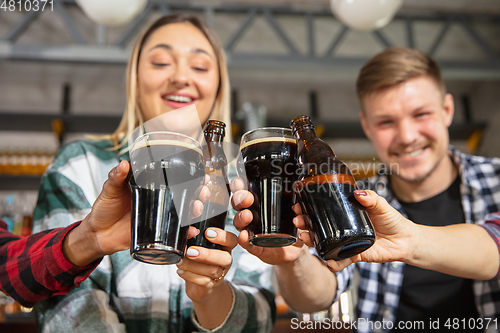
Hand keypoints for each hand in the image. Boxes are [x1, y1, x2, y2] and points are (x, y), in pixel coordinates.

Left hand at [64, 161, 206, 266]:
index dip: (191, 178)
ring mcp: (159, 218)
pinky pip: (175, 234)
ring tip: (197, 208)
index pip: (175, 181)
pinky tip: (191, 231)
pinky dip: (185, 233)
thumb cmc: (104, 209)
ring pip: (184, 214)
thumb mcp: (109, 190)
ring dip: (195, 211)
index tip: (202, 176)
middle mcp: (159, 202)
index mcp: (151, 188)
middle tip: (202, 192)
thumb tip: (124, 164)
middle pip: (186, 197)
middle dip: (199, 194)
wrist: (97, 234)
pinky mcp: (157, 233)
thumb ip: (116, 177)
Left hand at [176, 228, 236, 302]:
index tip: (207, 233)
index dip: (222, 236)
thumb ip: (192, 236)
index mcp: (224, 248)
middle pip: (225, 258)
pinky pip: (203, 282)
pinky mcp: (210, 287)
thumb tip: (191, 230)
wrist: (200, 287)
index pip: (231, 240)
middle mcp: (225, 261)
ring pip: (212, 271)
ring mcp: (219, 275)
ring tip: (180, 262)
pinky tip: (181, 271)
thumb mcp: (196, 246)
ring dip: (193, 266)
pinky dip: (190, 276)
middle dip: (207, 254)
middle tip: (190, 251)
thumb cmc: (198, 262)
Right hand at [230, 177, 307, 265]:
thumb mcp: (299, 217)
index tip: (241, 182)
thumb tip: (298, 206)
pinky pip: (246, 243)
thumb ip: (300, 211)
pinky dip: (244, 239)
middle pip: (238, 204)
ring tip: (248, 216)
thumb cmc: (293, 229)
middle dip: (240, 199)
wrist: (296, 250)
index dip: (239, 185)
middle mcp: (253, 215)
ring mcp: (251, 230)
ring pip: (239, 222)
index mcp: (260, 203)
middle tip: (247, 198)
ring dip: (241, 217)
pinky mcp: (254, 246)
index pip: (245, 191)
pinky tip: (245, 236)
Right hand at [293, 189, 414, 271]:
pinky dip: (334, 263)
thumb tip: (358, 194)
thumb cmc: (393, 220)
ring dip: (312, 241)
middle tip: (298, 221)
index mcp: (346, 214)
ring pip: (324, 243)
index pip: (323, 211)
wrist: (406, 239)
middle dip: (305, 225)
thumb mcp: (381, 205)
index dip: (309, 209)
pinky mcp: (354, 255)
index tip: (299, 205)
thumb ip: (371, 198)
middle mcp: (343, 229)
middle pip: (318, 227)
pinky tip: (328, 261)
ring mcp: (347, 242)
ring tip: (305, 237)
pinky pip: (341, 260)